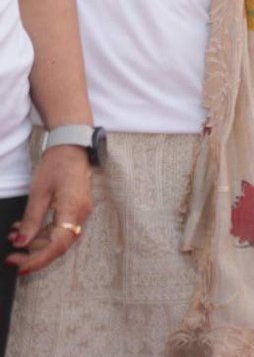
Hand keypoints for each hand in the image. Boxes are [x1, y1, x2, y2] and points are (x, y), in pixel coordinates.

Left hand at [6, 144, 89, 273]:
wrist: (71, 148)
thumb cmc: (56, 167)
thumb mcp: (38, 193)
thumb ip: (31, 220)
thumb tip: (21, 243)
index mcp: (73, 211)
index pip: (57, 245)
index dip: (39, 259)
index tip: (21, 267)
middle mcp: (80, 215)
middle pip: (58, 245)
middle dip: (33, 253)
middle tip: (10, 256)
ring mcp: (80, 212)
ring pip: (57, 238)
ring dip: (35, 242)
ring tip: (13, 235)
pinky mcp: (75, 209)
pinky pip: (59, 228)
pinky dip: (41, 232)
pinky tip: (25, 227)